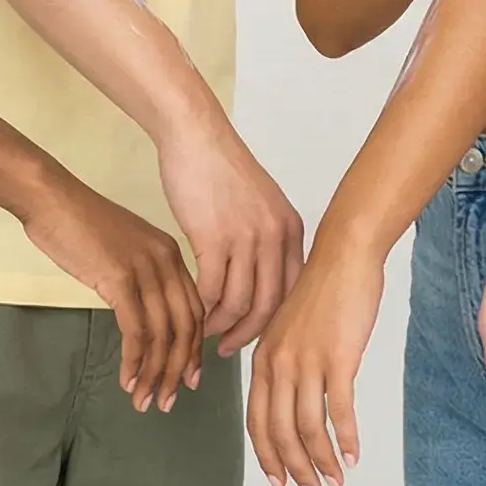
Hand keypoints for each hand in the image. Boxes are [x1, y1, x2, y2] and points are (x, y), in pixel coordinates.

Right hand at [21, 173, 205, 413]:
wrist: (52, 199)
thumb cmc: (80, 224)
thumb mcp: (124, 248)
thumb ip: (141, 276)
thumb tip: (144, 314)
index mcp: (170, 253)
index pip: (195, 310)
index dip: (193, 349)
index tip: (188, 378)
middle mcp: (166, 261)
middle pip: (186, 327)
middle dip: (179, 369)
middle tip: (168, 400)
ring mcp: (144, 269)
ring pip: (163, 334)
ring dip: (155, 374)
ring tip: (146, 400)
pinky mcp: (119, 279)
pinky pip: (136, 331)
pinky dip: (134, 362)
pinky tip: (127, 380)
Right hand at [154, 114, 305, 355]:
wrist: (195, 137)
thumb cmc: (221, 168)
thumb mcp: (260, 203)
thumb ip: (267, 238)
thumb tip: (261, 280)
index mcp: (290, 229)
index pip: (291, 291)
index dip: (273, 320)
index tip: (256, 334)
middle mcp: (275, 236)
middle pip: (269, 305)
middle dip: (248, 333)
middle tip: (229, 348)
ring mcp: (246, 238)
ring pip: (239, 303)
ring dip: (222, 325)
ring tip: (207, 332)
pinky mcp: (214, 238)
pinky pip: (211, 290)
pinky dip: (202, 308)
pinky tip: (193, 311)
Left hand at [246, 249, 380, 485]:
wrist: (344, 254)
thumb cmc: (323, 287)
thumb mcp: (289, 325)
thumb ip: (282, 358)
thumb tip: (286, 394)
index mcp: (265, 356)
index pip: (256, 420)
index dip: (267, 455)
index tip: (279, 478)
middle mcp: (279, 362)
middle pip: (279, 431)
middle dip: (295, 468)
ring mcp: (307, 360)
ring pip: (308, 428)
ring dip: (323, 461)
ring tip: (336, 478)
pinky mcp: (337, 357)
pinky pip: (339, 411)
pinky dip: (346, 438)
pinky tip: (354, 453)